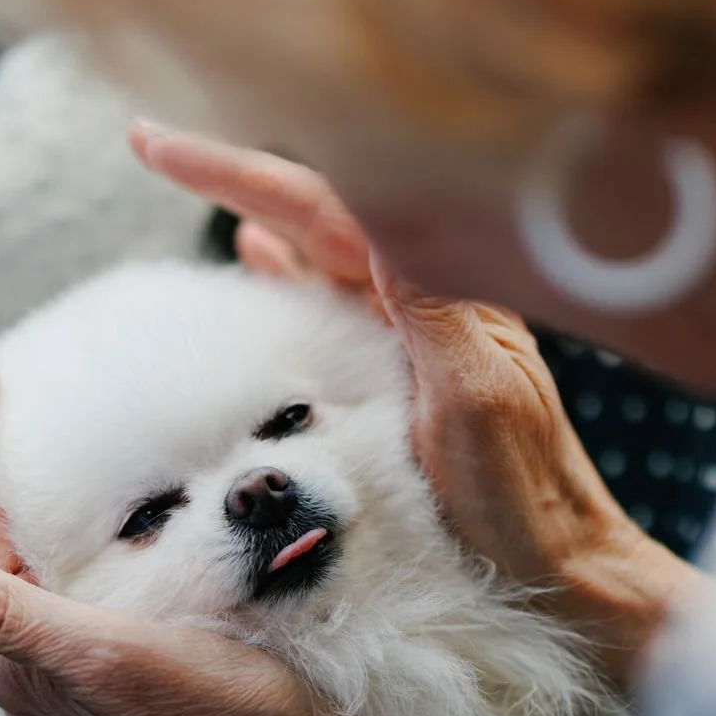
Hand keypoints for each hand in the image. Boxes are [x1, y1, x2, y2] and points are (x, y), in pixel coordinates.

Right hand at [129, 123, 706, 684]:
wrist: (565, 573)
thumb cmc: (526, 501)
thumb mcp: (476, 400)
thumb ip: (431, 304)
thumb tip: (381, 204)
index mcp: (443, 295)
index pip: (326, 207)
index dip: (238, 172)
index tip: (156, 145)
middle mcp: (430, 304)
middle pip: (319, 213)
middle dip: (236, 176)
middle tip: (150, 143)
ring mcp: (417, 339)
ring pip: (323, 253)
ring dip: (258, 212)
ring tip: (191, 179)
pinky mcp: (408, 380)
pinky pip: (336, 305)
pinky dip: (290, 272)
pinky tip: (257, 258)